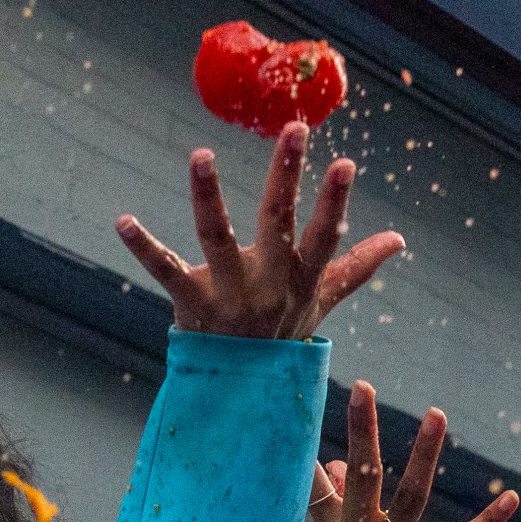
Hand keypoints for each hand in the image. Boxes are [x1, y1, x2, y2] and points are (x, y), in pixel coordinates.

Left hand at [119, 126, 404, 339]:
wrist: (241, 393)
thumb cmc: (280, 335)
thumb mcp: (320, 301)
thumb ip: (356, 267)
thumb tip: (398, 239)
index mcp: (299, 279)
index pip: (323, 236)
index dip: (335, 202)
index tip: (345, 164)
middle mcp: (267, 284)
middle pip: (278, 222)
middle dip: (287, 174)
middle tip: (295, 127)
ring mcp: (228, 294)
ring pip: (216, 238)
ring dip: (209, 195)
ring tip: (200, 155)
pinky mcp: (191, 304)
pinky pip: (165, 271)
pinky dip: (143, 247)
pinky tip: (122, 221)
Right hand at [318, 383, 511, 521]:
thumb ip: (336, 511)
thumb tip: (331, 465)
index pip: (319, 482)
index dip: (314, 442)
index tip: (304, 402)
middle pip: (360, 476)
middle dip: (361, 428)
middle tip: (363, 386)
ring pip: (407, 497)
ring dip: (424, 455)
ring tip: (437, 416)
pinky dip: (487, 521)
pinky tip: (510, 499)